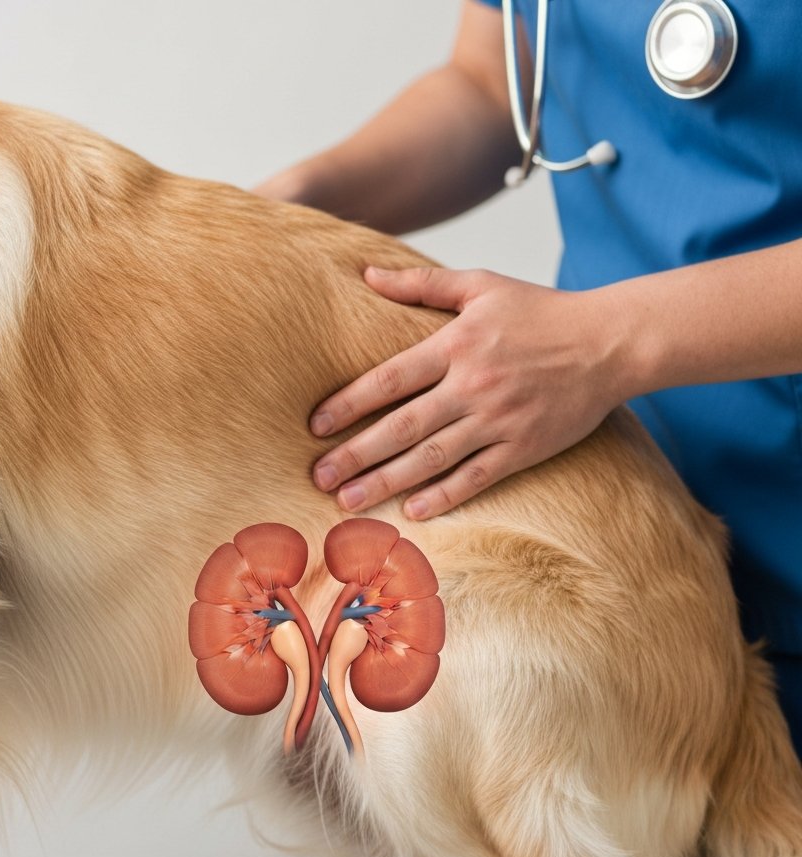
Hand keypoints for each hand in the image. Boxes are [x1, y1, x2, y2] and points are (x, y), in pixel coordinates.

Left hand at [309, 267, 632, 518]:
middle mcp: (474, 385)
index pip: (390, 379)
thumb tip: (367, 274)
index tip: (316, 425)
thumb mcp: (482, 284)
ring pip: (433, 457)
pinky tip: (412, 511)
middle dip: (356, 453)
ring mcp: (499, 419)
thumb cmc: (542, 311)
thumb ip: (421, 284)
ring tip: (348, 501)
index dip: (349, 403)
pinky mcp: (524, 447)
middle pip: (402, 425)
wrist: (611, 342)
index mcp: (458, 344)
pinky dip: (445, 495)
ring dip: (387, 481)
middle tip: (319, 476)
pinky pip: (477, 476)